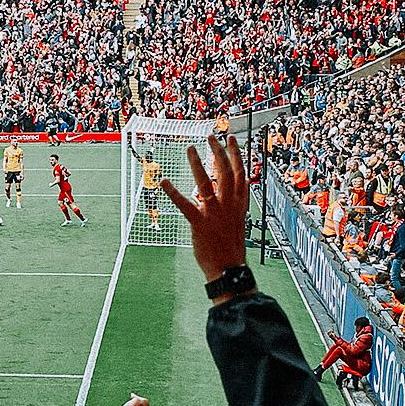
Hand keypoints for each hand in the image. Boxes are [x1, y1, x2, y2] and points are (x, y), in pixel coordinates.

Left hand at [159, 133, 250, 288]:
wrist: (228, 269)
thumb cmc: (230, 248)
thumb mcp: (236, 222)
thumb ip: (230, 204)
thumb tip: (224, 190)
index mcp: (239, 204)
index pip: (240, 173)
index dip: (236, 154)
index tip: (231, 139)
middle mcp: (229, 205)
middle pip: (225, 171)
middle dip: (218, 151)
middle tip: (211, 136)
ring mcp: (215, 213)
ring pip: (206, 182)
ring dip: (197, 163)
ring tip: (191, 148)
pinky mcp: (200, 223)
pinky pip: (185, 205)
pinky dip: (173, 192)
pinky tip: (164, 181)